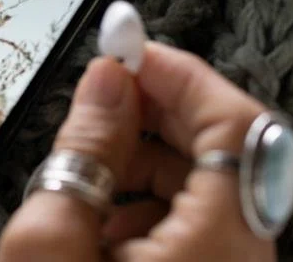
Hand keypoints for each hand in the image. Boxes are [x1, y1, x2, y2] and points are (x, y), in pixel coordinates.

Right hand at [0, 42, 274, 261]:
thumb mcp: (50, 244)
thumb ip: (83, 151)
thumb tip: (106, 78)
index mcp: (219, 250)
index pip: (237, 127)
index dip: (183, 76)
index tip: (127, 50)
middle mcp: (242, 260)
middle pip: (226, 150)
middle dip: (160, 111)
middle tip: (100, 95)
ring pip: (207, 185)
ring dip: (148, 156)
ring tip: (86, 162)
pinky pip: (193, 222)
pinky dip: (148, 201)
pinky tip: (98, 216)